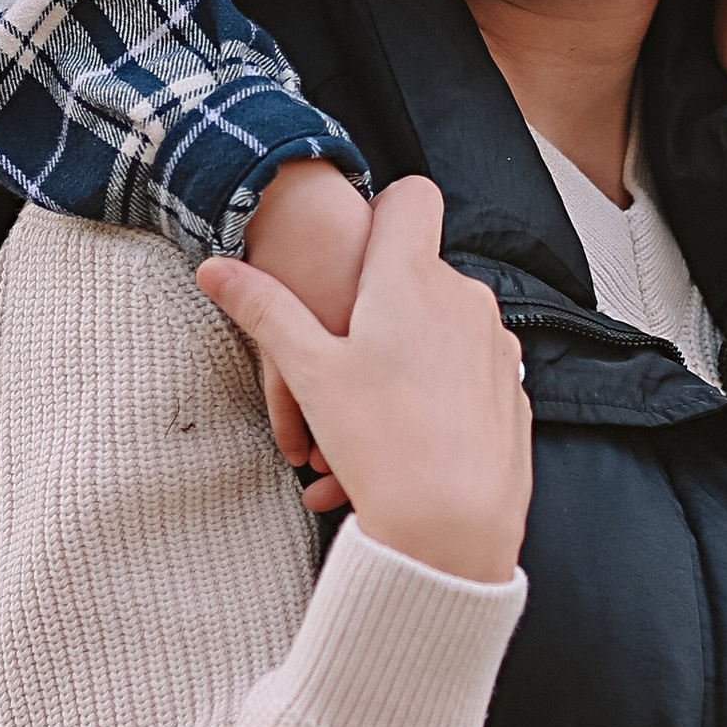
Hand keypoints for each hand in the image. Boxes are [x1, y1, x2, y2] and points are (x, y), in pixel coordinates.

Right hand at [198, 178, 532, 582]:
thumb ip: (264, 310)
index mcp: (411, 279)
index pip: (412, 197)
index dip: (384, 209)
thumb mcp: (309, 372)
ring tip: (356, 431)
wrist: (457, 528)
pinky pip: (466, 373)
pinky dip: (434, 394)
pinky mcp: (513, 384)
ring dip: (400, 363)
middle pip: (418, 273)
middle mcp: (464, 297)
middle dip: (377, 311)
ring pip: (440, 331)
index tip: (358, 248)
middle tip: (336, 371)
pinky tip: (400, 443)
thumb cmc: (379, 443)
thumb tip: (213, 268)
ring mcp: (495, 340)